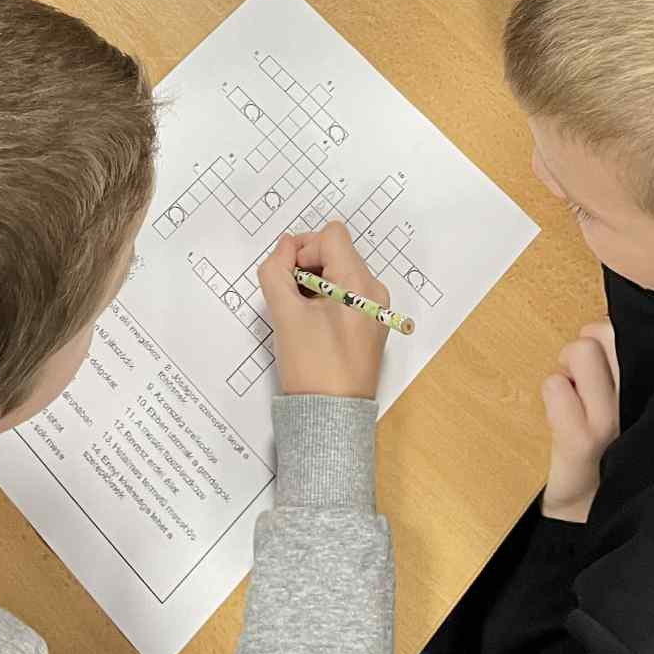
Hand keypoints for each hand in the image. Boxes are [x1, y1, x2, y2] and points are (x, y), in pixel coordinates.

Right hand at [259, 222, 387, 399]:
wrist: (331, 418)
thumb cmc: (311, 366)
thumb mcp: (284, 314)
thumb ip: (276, 271)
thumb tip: (285, 246)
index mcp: (359, 284)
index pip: (332, 235)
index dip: (304, 248)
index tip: (290, 278)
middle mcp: (375, 292)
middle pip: (338, 252)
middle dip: (308, 266)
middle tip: (289, 297)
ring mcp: (376, 310)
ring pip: (341, 273)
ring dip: (316, 283)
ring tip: (300, 315)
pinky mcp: (372, 327)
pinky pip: (349, 295)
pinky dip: (327, 299)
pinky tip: (313, 326)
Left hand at [541, 318, 620, 522]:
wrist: (586, 513)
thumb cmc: (606, 450)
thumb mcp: (627, 407)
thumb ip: (624, 367)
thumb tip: (601, 328)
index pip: (639, 332)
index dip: (613, 337)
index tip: (606, 361)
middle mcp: (638, 405)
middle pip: (605, 331)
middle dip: (586, 346)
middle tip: (583, 380)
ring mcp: (610, 423)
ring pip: (580, 350)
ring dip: (567, 368)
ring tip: (572, 397)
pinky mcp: (580, 441)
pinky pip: (555, 385)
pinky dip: (551, 394)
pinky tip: (560, 417)